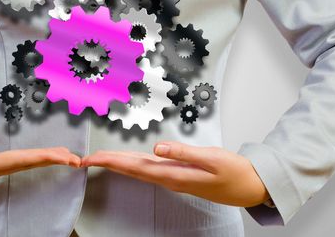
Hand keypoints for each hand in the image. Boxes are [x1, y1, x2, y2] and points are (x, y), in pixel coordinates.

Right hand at [0, 143, 81, 198]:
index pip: (19, 162)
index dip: (44, 158)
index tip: (66, 157)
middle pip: (25, 165)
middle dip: (51, 160)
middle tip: (76, 158)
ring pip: (19, 165)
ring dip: (41, 160)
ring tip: (62, 157)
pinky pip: (9, 164)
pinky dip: (26, 160)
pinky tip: (31, 159)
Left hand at [81, 141, 269, 207]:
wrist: (251, 187)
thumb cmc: (234, 173)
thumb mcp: (212, 159)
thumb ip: (183, 153)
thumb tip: (156, 148)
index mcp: (174, 175)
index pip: (135, 168)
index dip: (111, 163)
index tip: (91, 159)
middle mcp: (169, 178)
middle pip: (131, 170)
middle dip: (107, 163)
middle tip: (84, 159)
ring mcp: (173, 178)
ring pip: (139, 170)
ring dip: (118, 164)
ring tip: (99, 159)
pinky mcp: (179, 174)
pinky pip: (149, 169)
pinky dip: (133, 164)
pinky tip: (127, 162)